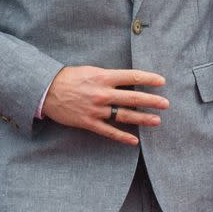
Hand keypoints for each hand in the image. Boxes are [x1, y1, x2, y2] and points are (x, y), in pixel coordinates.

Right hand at [42, 66, 167, 144]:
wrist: (47, 91)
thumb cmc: (69, 78)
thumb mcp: (90, 70)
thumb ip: (108, 76)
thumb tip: (126, 80)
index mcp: (103, 77)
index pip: (132, 77)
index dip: (149, 79)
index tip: (162, 81)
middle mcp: (102, 93)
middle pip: (133, 98)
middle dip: (152, 101)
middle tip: (166, 104)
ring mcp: (96, 109)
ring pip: (124, 115)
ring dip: (142, 118)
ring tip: (156, 121)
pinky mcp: (89, 122)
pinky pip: (109, 131)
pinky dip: (122, 136)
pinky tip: (134, 140)